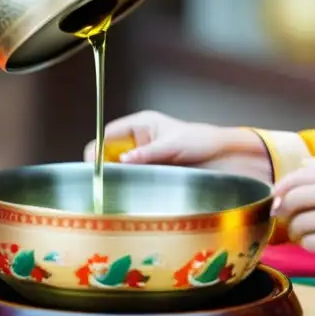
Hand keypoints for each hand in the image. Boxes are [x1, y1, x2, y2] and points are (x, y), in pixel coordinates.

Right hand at [83, 110, 272, 182]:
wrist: (221, 154)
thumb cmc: (201, 141)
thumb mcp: (174, 145)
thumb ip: (149, 153)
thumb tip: (125, 159)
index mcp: (141, 124)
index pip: (107, 134)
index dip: (97, 149)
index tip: (94, 167)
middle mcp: (138, 138)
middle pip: (108, 151)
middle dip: (104, 166)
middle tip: (103, 183)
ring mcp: (143, 154)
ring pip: (118, 165)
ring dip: (116, 176)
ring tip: (115, 189)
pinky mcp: (149, 168)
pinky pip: (130, 175)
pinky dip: (127, 182)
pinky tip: (128, 191)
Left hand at [273, 159, 314, 274]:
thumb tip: (299, 166)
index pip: (298, 176)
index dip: (281, 188)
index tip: (276, 197)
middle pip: (293, 199)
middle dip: (284, 210)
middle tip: (287, 217)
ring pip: (299, 224)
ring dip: (295, 231)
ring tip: (304, 232)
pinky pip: (310, 243)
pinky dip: (308, 244)